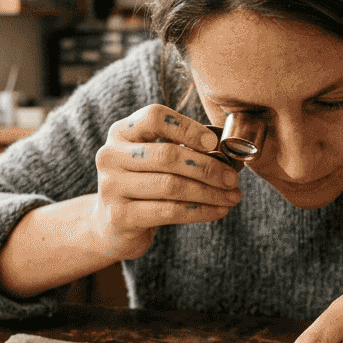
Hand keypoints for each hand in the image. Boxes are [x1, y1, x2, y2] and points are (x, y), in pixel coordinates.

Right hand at [92, 103, 241, 259]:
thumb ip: (181, 149)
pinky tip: (219, 210)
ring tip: (232, 196)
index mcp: (121, 132)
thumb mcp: (154, 160)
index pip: (154, 117)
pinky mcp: (120, 216)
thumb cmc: (144, 185)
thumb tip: (227, 153)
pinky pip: (169, 211)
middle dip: (207, 167)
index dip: (187, 128)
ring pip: (171, 186)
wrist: (112, 225)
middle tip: (232, 178)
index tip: (214, 143)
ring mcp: (111, 187)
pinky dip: (200, 211)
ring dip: (209, 192)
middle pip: (167, 155)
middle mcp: (111, 156)